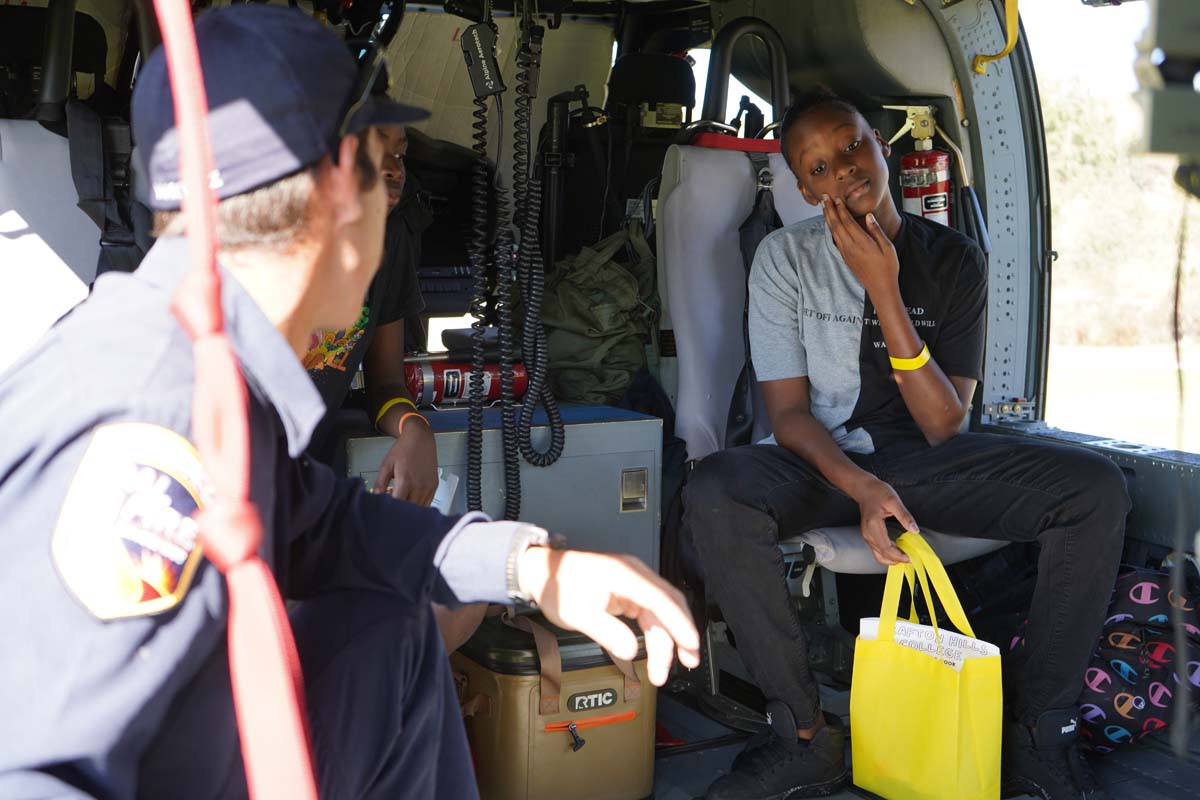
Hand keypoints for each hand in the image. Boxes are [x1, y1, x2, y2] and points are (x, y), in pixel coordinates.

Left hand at [373, 418, 438, 503]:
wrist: (421, 439)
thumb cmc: (403, 450)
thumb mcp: (387, 464)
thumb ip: (380, 482)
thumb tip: (376, 497)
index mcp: (405, 481)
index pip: (397, 504)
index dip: (390, 509)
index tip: (384, 509)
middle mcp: (419, 486)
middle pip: (409, 509)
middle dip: (399, 511)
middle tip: (391, 507)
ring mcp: (428, 487)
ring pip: (419, 508)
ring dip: (409, 509)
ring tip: (401, 502)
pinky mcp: (434, 486)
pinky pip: (427, 503)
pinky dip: (419, 506)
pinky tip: (411, 500)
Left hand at [517, 548, 700, 685]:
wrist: (542, 571)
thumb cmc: (557, 586)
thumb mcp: (577, 614)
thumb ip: (606, 631)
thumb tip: (631, 651)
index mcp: (625, 576)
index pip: (662, 600)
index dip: (680, 623)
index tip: (690, 644)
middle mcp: (634, 575)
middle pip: (668, 605)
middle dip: (681, 634)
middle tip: (687, 661)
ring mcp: (633, 582)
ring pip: (661, 612)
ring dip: (667, 639)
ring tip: (663, 670)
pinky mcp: (629, 591)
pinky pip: (650, 612)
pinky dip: (656, 632)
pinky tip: (656, 651)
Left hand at [822, 195, 898, 295]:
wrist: (880, 287)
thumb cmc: (887, 268)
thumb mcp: (887, 247)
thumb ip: (876, 230)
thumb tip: (868, 216)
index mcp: (861, 242)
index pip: (847, 221)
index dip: (841, 209)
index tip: (837, 198)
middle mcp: (850, 247)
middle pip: (836, 225)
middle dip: (830, 210)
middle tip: (824, 198)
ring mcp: (846, 253)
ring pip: (833, 232)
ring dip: (828, 219)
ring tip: (824, 208)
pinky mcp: (845, 258)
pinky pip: (835, 240)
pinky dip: (831, 229)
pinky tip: (830, 224)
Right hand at [851, 476, 916, 565]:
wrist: (864, 489)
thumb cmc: (878, 492)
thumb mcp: (894, 501)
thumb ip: (905, 516)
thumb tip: (915, 530)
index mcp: (873, 525)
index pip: (886, 548)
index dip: (899, 556)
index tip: (910, 557)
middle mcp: (868, 533)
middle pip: (882, 555)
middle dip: (897, 560)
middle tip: (911, 558)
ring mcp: (866, 535)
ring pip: (878, 555)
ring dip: (892, 558)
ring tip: (905, 555)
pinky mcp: (868, 535)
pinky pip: (877, 550)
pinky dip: (887, 554)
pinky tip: (897, 549)